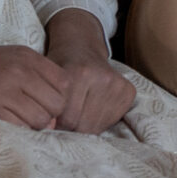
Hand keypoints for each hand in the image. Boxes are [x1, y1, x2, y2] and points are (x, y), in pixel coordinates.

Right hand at [0, 43, 70, 128]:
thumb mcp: (9, 60)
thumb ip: (36, 80)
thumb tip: (55, 118)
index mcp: (26, 56)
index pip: (65, 83)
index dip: (59, 98)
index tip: (44, 104)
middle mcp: (18, 70)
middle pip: (56, 104)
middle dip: (48, 115)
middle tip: (29, 115)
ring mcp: (4, 89)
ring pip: (41, 120)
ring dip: (32, 126)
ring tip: (15, 119)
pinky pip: (20, 128)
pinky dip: (17, 131)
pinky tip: (3, 123)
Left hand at [44, 8, 134, 134]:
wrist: (81, 48)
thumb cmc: (61, 67)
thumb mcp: (48, 80)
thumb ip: (48, 104)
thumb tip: (51, 129)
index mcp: (79, 73)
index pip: (67, 119)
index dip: (57, 125)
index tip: (53, 121)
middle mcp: (102, 77)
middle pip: (84, 125)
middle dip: (71, 128)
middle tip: (65, 120)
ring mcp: (118, 84)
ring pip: (97, 127)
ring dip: (85, 126)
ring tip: (78, 115)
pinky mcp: (128, 91)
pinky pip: (112, 121)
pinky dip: (100, 122)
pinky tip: (93, 110)